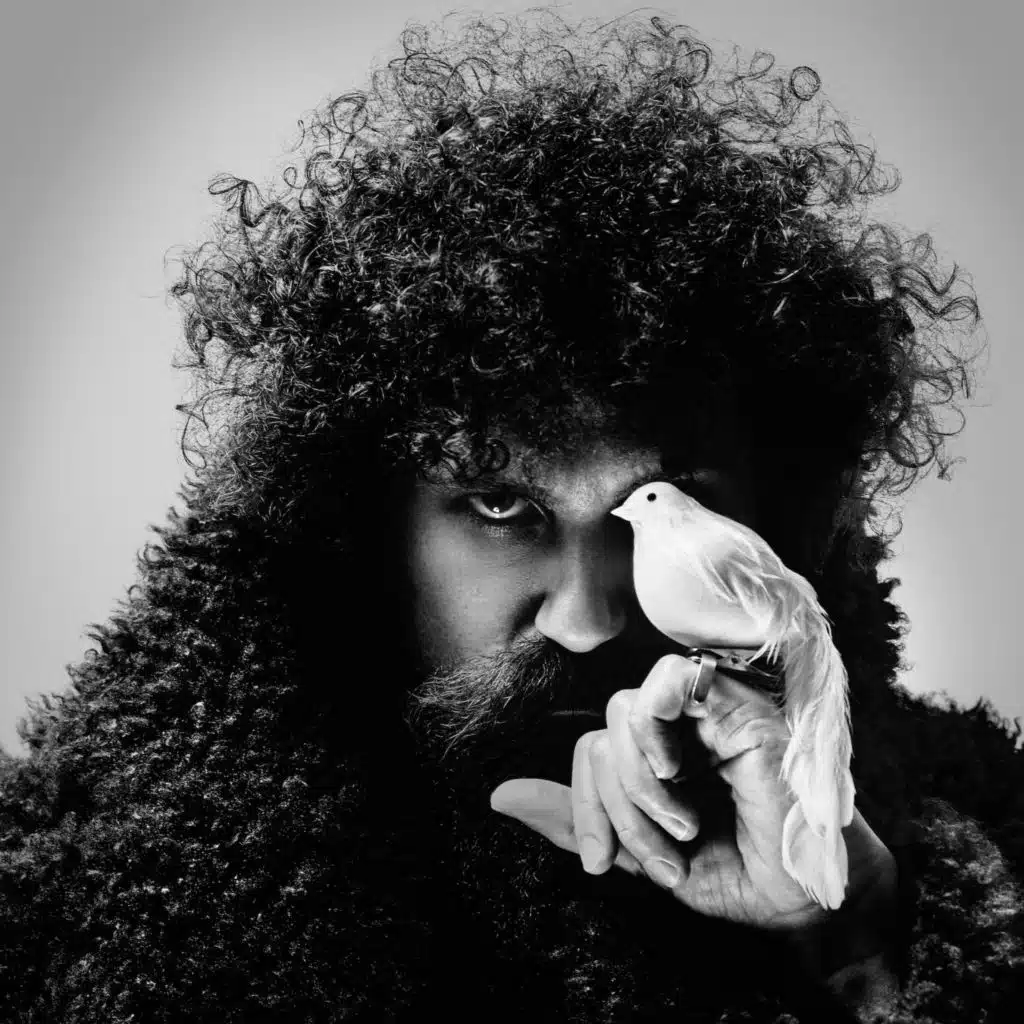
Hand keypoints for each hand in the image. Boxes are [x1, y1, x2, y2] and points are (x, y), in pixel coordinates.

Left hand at [491, 653, 895, 933]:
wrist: (810, 901)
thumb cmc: (740, 875)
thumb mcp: (642, 855)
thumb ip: (581, 820)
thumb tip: (500, 794)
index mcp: (653, 760)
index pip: (590, 751)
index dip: (583, 806)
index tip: (600, 863)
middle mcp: (674, 731)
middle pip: (601, 733)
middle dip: (616, 805)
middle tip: (663, 854)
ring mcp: (705, 712)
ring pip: (623, 709)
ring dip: (638, 781)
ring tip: (682, 824)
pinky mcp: (737, 703)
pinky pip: (669, 678)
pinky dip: (655, 725)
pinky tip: (676, 771)